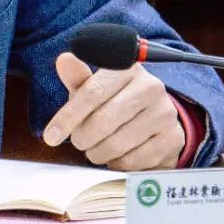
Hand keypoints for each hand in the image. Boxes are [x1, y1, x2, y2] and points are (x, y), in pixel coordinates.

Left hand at [42, 55, 185, 170]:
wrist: (154, 118)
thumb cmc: (116, 100)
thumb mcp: (95, 87)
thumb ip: (78, 78)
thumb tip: (64, 60)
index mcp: (128, 68)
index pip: (92, 93)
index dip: (68, 117)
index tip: (50, 136)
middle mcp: (151, 86)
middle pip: (103, 121)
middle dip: (82, 138)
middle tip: (79, 142)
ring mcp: (165, 113)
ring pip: (116, 144)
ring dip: (98, 152)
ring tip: (97, 148)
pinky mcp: (173, 138)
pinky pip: (132, 161)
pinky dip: (117, 163)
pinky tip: (117, 155)